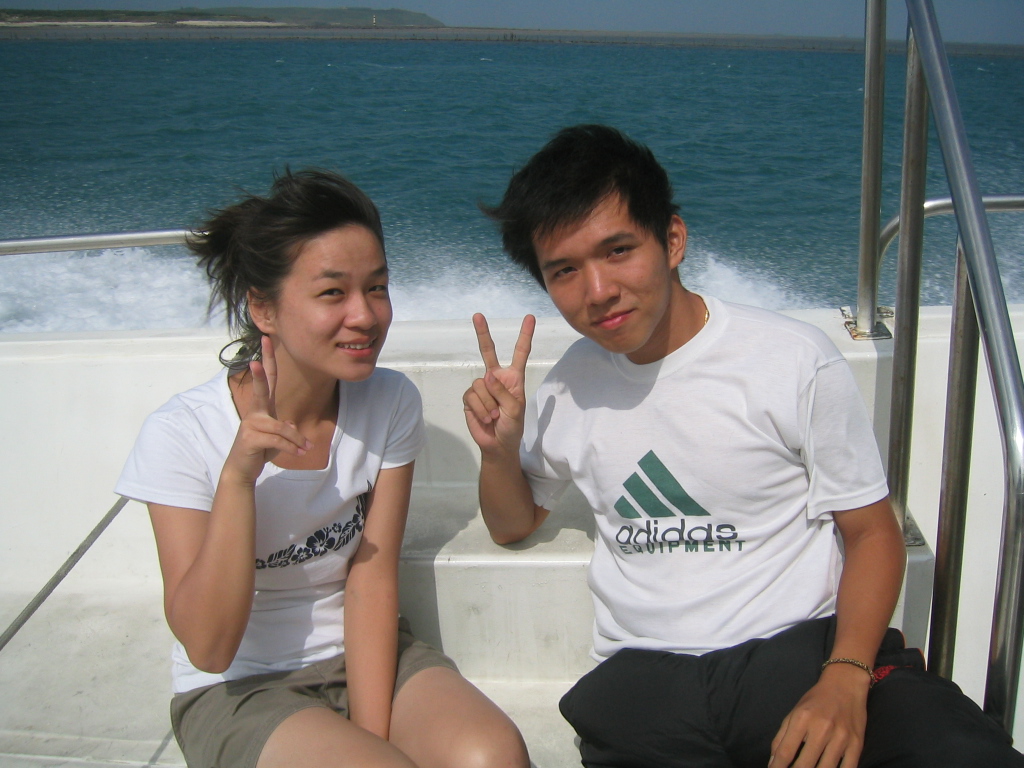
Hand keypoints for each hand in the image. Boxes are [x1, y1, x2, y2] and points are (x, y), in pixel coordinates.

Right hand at [224, 335, 312, 485]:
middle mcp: (255, 412)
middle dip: (259, 373)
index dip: (268, 359)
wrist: (242, 470)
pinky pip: (278, 440)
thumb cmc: (260, 450)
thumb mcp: (277, 438)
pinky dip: (292, 447)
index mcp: (263, 408)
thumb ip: (284, 427)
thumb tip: (289, 423)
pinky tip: (299, 453)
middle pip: (261, 389)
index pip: (268, 378)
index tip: (266, 339)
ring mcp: (251, 424)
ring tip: (306, 449)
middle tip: (254, 360)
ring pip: (282, 427)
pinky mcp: (250, 438)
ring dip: (297, 440)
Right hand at [463, 313, 534, 457]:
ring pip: (480, 385)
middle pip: (488, 352)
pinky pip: (472, 397)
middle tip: (477, 315)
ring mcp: (482, 388)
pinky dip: (480, 410)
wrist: (497, 445)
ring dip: (489, 405)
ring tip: (495, 416)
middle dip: (482, 333)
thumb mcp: (515, 409)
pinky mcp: (469, 398)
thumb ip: (503, 392)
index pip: (520, 353)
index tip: (530, 317)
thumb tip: (487, 376)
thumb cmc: (512, 427)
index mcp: (513, 378)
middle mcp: (496, 378)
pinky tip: (486, 418)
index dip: (525, 335)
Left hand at [769, 664, 869, 767]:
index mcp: (802, 719)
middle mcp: (822, 728)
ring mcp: (841, 738)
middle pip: (804, 765)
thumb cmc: (816, 699)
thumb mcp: (794, 713)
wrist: (846, 684)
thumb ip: (781, 737)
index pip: (785, 752)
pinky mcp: (857, 745)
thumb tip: (773, 762)